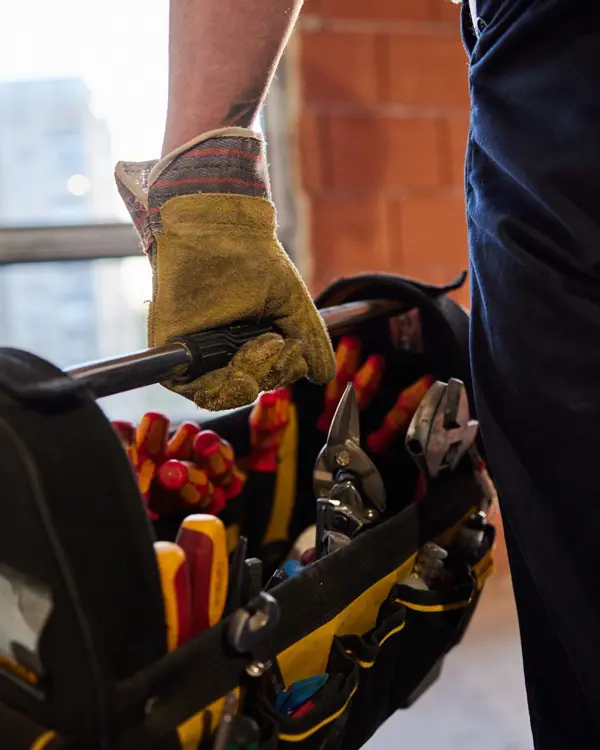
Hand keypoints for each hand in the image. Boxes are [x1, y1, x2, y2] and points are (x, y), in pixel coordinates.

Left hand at [115, 128, 334, 409]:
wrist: (217, 227)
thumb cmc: (254, 259)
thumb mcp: (291, 303)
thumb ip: (310, 340)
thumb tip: (324, 376)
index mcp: (248, 344)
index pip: (264, 378)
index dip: (277, 373)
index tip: (284, 347)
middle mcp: (221, 351)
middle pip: (242, 390)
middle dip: (263, 375)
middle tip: (270, 346)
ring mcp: (195, 350)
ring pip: (215, 393)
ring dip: (241, 384)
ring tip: (256, 349)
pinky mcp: (171, 346)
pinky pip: (184, 384)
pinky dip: (210, 386)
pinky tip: (235, 367)